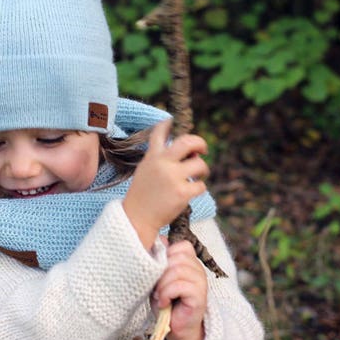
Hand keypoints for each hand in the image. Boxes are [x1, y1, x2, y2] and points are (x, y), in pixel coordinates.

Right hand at [122, 119, 208, 247]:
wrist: (136, 218)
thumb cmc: (143, 195)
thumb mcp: (146, 170)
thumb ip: (162, 159)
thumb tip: (191, 153)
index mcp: (152, 156)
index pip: (159, 132)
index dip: (167, 124)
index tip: (172, 121)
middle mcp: (162, 163)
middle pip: (188, 142)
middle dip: (200, 143)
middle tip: (203, 149)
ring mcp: (173, 177)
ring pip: (200, 164)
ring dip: (203, 170)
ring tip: (198, 176)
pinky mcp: (182, 193)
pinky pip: (201, 185)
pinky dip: (198, 188)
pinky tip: (190, 193)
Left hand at [152, 239, 207, 339]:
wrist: (175, 328)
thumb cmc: (166, 302)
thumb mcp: (158, 278)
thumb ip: (159, 262)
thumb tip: (156, 242)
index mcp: (190, 262)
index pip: (182, 246)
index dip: (167, 256)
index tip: (158, 273)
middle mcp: (198, 269)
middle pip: (178, 257)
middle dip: (162, 273)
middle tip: (156, 288)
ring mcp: (201, 282)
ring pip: (178, 270)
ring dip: (163, 285)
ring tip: (159, 296)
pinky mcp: (200, 296)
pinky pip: (180, 286)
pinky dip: (166, 294)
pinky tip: (164, 303)